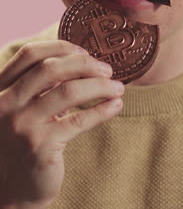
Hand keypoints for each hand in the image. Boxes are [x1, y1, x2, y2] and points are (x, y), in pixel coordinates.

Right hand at [0, 41, 123, 207]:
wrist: (16, 187)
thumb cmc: (27, 138)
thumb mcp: (25, 106)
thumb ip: (42, 84)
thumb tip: (84, 60)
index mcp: (1, 88)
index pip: (30, 54)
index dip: (61, 47)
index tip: (85, 51)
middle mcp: (6, 103)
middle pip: (51, 68)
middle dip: (85, 64)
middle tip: (107, 69)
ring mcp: (22, 125)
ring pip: (69, 91)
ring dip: (100, 86)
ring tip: (117, 87)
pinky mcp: (40, 146)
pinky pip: (80, 120)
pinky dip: (102, 110)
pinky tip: (115, 106)